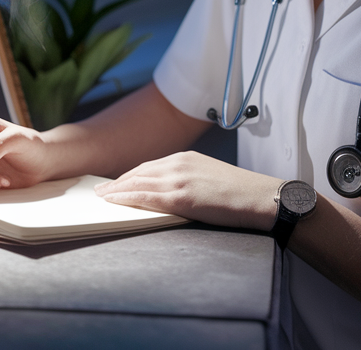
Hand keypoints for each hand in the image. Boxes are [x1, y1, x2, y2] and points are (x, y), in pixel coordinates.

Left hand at [94, 151, 280, 231]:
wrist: (260, 197)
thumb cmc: (240, 191)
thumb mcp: (209, 176)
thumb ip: (189, 179)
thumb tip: (173, 192)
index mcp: (186, 158)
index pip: (149, 166)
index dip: (131, 175)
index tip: (117, 182)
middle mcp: (178, 164)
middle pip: (139, 172)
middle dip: (118, 182)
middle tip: (101, 190)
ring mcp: (179, 179)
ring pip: (137, 182)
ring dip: (116, 190)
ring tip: (102, 197)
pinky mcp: (181, 197)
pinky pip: (145, 196)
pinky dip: (126, 197)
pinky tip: (115, 201)